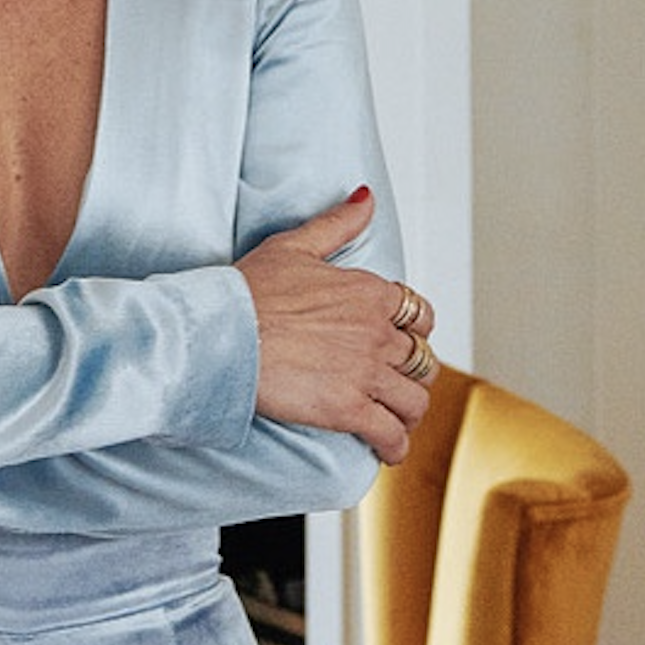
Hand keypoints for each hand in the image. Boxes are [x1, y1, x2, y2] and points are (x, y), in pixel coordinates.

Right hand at [233, 188, 434, 462]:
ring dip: (408, 412)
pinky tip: (384, 447)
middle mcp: (377, 332)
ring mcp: (366, 372)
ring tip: (393, 418)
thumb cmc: (249, 290)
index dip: (414, 331)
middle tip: (394, 383)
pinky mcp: (349, 409)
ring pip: (415, 401)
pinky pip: (392, 435)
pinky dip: (394, 445)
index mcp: (369, 292)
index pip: (420, 315)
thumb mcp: (294, 245)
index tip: (399, 342)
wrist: (222, 334)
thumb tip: (365, 197)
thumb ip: (337, 223)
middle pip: (422, 360)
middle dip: (412, 374)